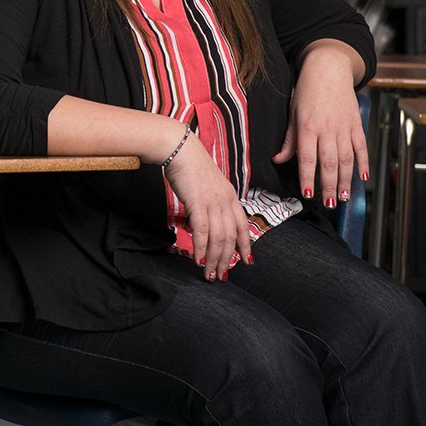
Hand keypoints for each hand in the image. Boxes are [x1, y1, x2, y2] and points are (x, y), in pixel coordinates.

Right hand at [164, 133, 253, 281]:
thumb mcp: (208, 185)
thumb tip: (205, 221)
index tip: (246, 261)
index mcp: (231, 196)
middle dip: (226, 259)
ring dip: (214, 259)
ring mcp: (213, 202)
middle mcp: (226, 201)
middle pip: (231, 237)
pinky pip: (202, 231)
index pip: (243, 226)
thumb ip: (211, 202)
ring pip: (218, 238)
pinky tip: (198, 259)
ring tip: (209, 273)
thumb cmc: (190, 166)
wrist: (179, 149)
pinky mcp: (198, 203)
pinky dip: (201, 248)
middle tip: (220, 276)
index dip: (246, 246)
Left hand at [272, 41, 368, 205]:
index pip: (307, 158)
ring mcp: (344, 127)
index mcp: (308, 127)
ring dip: (344, 180)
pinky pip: (361, 147)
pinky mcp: (356, 124)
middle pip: (329, 163)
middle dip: (328, 186)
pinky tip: (362, 178)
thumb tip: (277, 160)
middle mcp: (327, 129)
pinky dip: (363, 163)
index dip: (308, 178)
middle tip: (328, 203)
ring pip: (346, 159)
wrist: (328, 69)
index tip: (308, 194)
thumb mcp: (292, 114)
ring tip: (342, 197)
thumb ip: (289, 140)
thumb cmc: (307, 91)